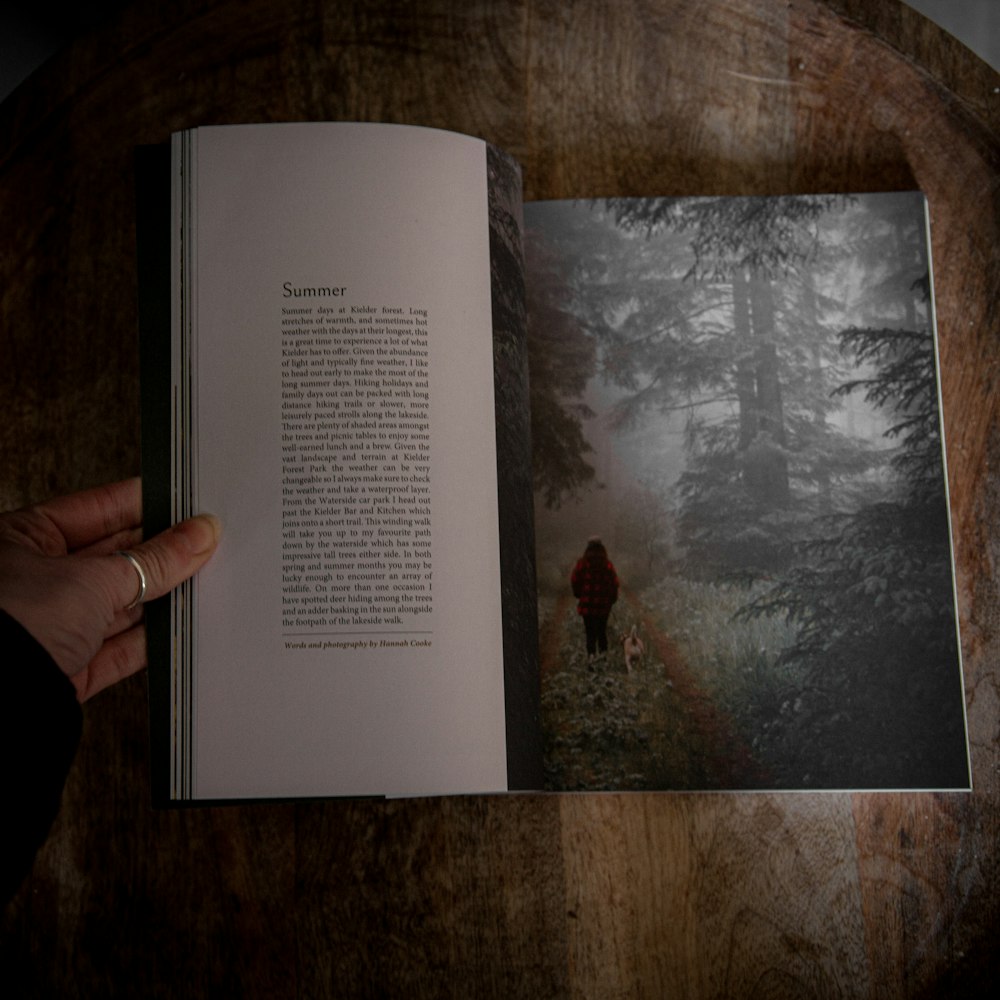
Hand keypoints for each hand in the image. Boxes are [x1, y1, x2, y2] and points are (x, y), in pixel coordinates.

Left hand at [0, 478, 219, 701]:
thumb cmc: (11, 624)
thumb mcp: (94, 579)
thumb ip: (155, 559)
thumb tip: (197, 534)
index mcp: (20, 539)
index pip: (95, 510)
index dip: (143, 504)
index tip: (185, 503)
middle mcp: (31, 580)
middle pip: (111, 559)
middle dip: (157, 554)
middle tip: (203, 543)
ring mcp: (49, 626)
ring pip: (118, 604)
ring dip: (159, 597)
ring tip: (200, 583)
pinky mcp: (66, 669)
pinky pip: (116, 649)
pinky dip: (149, 640)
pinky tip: (178, 627)